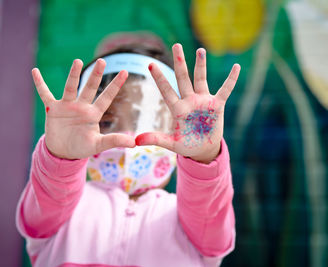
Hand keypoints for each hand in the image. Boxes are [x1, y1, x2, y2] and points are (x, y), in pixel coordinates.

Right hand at [32, 59, 134, 159]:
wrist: (62, 152)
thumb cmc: (82, 147)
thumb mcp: (98, 145)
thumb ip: (114, 141)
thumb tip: (134, 143)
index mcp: (93, 113)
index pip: (106, 97)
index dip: (115, 85)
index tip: (125, 72)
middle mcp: (81, 106)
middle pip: (89, 88)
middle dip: (95, 75)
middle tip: (103, 61)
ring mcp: (67, 106)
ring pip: (71, 87)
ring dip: (73, 75)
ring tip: (77, 61)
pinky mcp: (53, 109)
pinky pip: (45, 94)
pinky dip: (40, 84)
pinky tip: (35, 72)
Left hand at [135, 44, 240, 163]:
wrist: (204, 149)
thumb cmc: (186, 145)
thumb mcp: (172, 144)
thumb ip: (156, 139)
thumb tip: (136, 141)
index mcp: (177, 109)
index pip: (166, 90)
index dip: (160, 78)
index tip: (150, 64)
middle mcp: (189, 101)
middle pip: (183, 78)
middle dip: (180, 62)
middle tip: (176, 45)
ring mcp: (203, 101)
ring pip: (201, 79)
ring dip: (201, 65)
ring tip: (200, 50)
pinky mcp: (217, 105)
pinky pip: (225, 90)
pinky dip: (231, 80)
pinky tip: (236, 67)